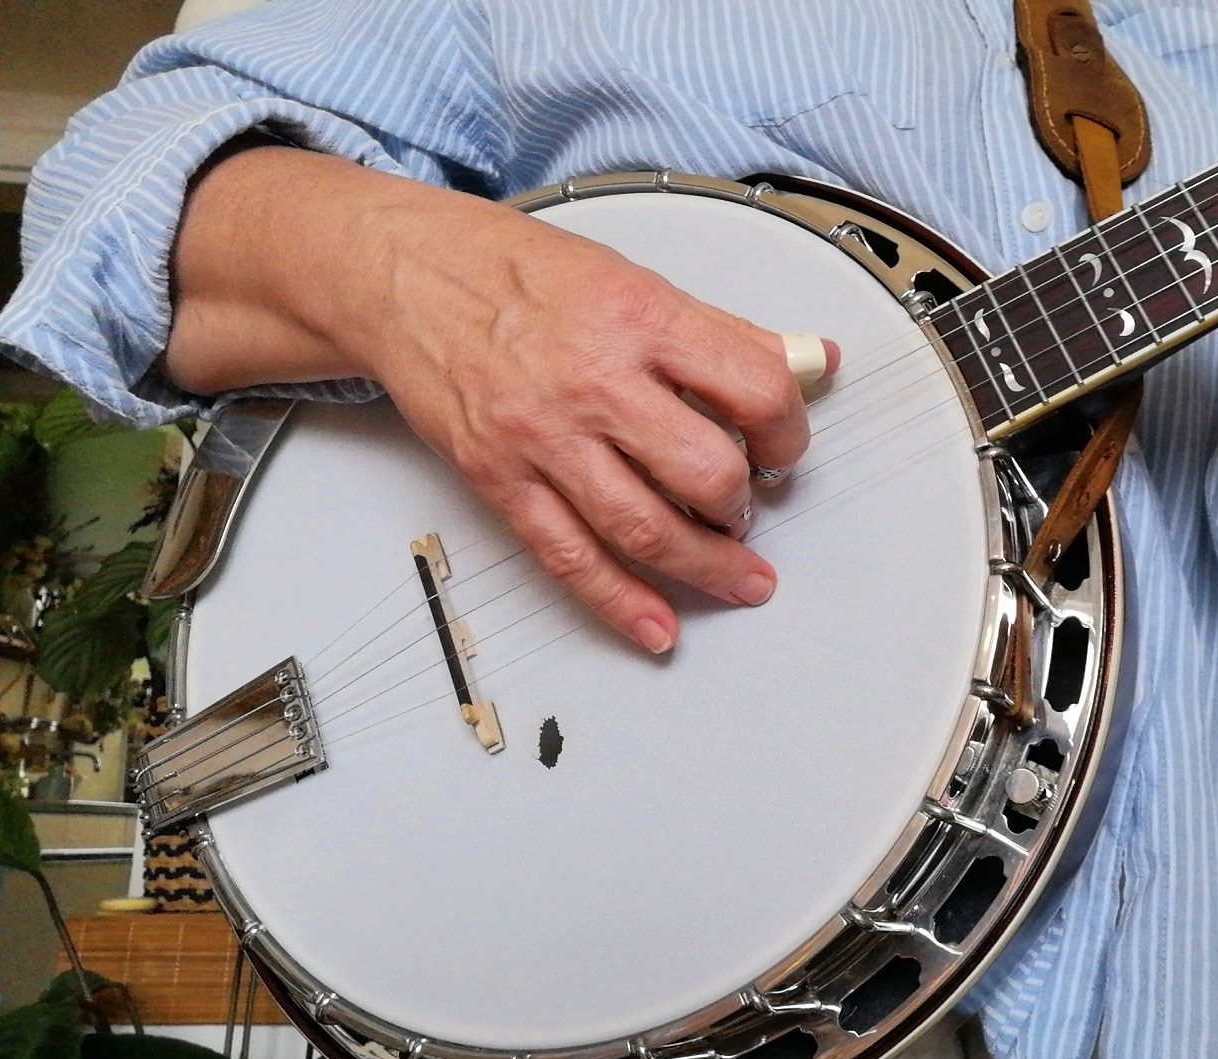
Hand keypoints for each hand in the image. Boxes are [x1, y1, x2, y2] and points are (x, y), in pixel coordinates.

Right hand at [167, 147, 831, 652]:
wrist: (405, 276)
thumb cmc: (517, 271)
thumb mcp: (635, 278)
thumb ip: (726, 331)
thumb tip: (813, 360)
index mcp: (641, 320)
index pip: (754, 389)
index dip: (789, 431)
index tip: (786, 447)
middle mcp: (595, 382)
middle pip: (707, 472)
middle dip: (745, 506)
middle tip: (751, 509)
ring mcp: (544, 438)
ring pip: (646, 529)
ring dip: (707, 568)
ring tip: (739, 578)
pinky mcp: (500, 480)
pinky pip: (570, 559)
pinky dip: (622, 604)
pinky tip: (659, 627)